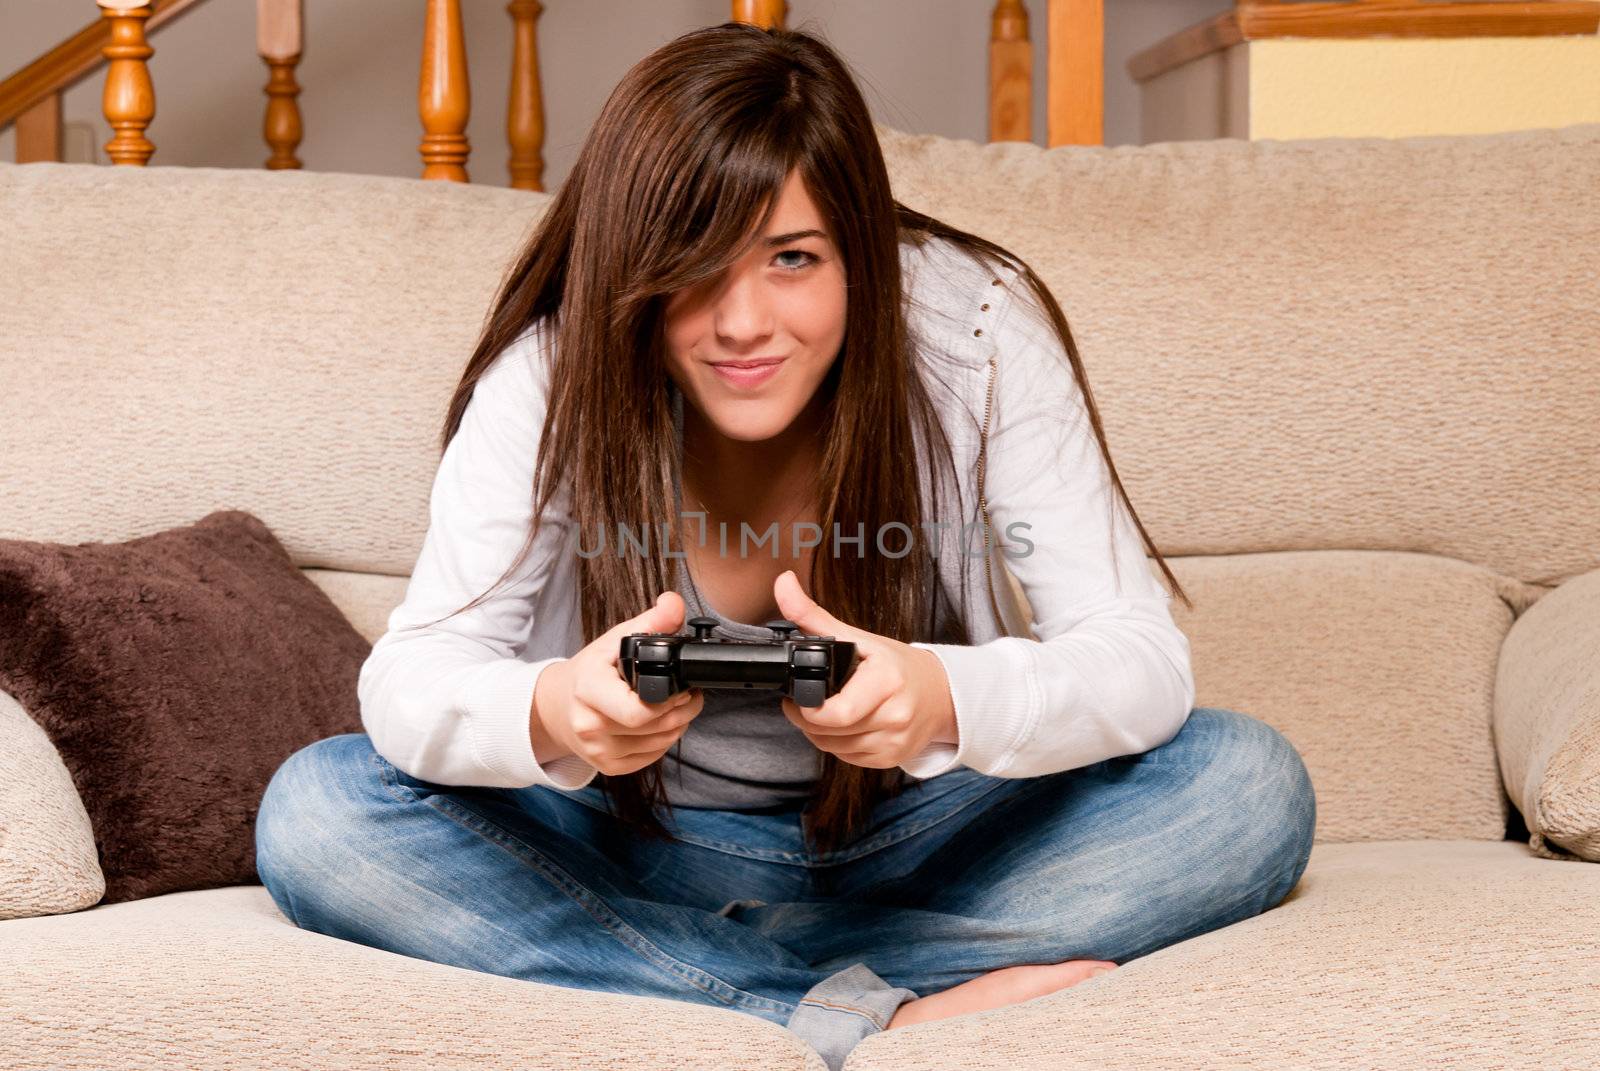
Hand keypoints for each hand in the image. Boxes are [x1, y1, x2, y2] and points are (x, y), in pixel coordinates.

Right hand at [531, 591, 704, 775]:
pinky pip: (652, 757)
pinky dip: (665, 740)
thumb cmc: (589, 672)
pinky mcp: (608, 767)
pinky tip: (661, 722)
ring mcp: (598, 751)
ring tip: (677, 705)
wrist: (557, 706)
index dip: (670, 699)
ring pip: (660, 743)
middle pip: (657, 727)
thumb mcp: (613, 641)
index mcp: (588, 690)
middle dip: (684, 709)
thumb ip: (649, 623)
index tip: (681, 686)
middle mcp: (590, 726)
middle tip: (690, 694)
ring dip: (679, 724)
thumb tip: (674, 603)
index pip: (640, 710)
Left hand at [771, 569, 957, 768]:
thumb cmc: (898, 666)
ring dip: (821, 733)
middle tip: (804, 702)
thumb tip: (783, 583)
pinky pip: (848, 759)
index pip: (835, 713)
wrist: (941, 694)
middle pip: (828, 732)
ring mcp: (894, 741)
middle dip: (807, 719)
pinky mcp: (891, 759)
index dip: (806, 710)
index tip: (797, 698)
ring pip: (833, 749)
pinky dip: (839, 745)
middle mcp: (895, 715)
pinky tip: (846, 726)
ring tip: (827, 711)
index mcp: (886, 681)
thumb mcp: (859, 637)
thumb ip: (813, 615)